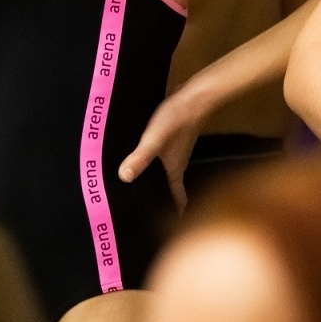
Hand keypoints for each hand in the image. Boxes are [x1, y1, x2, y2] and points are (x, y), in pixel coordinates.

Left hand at [119, 88, 209, 212]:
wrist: (196, 95)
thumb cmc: (178, 118)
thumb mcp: (155, 138)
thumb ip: (140, 157)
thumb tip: (124, 177)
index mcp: (175, 169)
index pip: (177, 196)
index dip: (174, 211)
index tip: (171, 226)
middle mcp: (177, 163)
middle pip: (171, 187)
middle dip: (162, 200)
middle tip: (148, 212)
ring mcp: (177, 151)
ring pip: (168, 173)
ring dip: (159, 182)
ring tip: (143, 190)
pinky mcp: (174, 138)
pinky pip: (165, 159)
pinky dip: (157, 165)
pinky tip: (145, 161)